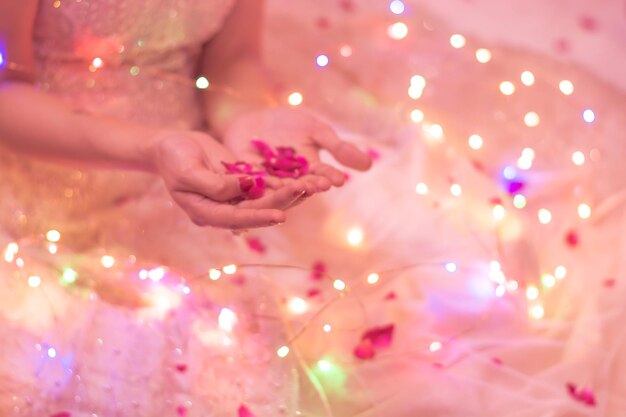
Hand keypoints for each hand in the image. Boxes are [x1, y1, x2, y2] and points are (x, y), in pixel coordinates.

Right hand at [148, 130, 305, 228]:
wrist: (170, 145)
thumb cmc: (173, 157)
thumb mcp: (187, 170)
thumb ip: (215, 184)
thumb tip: (246, 187)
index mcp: (206, 213)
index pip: (236, 219)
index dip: (260, 218)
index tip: (281, 216)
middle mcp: (223, 210)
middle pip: (257, 209)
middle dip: (282, 200)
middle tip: (305, 189)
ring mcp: (233, 198)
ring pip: (265, 199)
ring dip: (288, 193)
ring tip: (312, 185)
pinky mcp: (241, 183)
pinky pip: (265, 186)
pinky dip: (283, 182)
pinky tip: (303, 177)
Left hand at [222, 108, 371, 194]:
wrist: (254, 119)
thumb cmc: (288, 124)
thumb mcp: (316, 130)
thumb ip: (338, 147)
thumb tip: (368, 165)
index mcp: (309, 171)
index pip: (322, 176)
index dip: (329, 178)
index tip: (339, 180)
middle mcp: (291, 181)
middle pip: (302, 186)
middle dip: (310, 185)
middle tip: (320, 186)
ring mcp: (269, 181)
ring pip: (279, 189)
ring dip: (289, 190)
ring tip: (298, 186)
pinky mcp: (246, 178)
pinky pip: (254, 183)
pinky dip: (261, 184)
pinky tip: (267, 182)